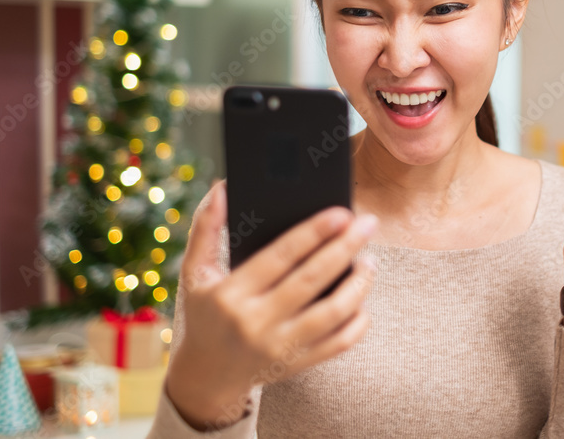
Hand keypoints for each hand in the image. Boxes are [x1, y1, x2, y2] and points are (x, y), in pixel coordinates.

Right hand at [164, 180, 378, 430]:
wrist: (207, 376)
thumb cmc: (206, 313)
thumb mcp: (195, 273)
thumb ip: (205, 228)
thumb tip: (222, 188)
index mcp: (231, 294)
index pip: (280, 257)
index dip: (313, 232)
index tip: (341, 212)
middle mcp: (256, 323)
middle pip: (312, 280)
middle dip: (345, 248)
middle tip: (368, 224)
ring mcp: (280, 347)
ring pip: (332, 313)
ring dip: (358, 283)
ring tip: (369, 259)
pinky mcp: (298, 364)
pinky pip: (339, 342)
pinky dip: (358, 320)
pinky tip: (363, 298)